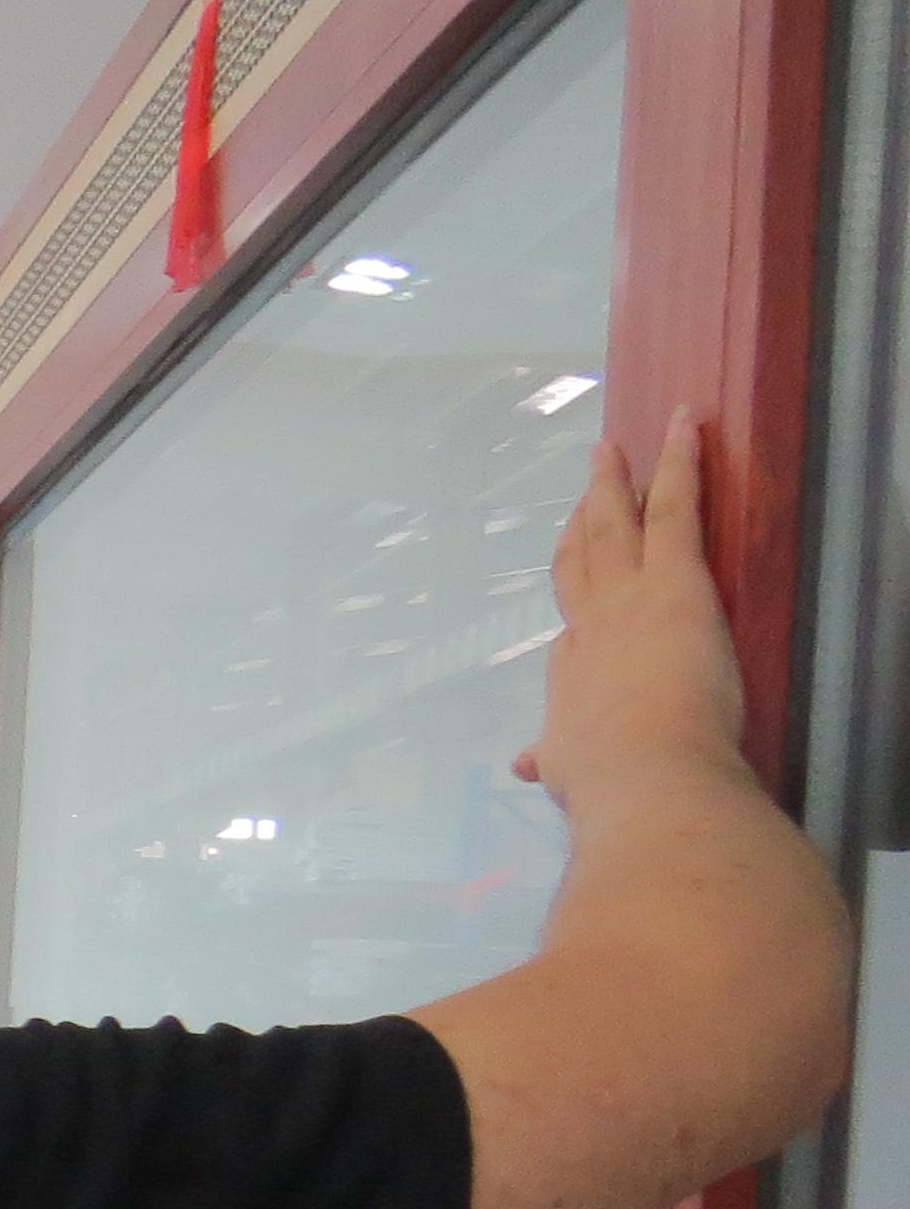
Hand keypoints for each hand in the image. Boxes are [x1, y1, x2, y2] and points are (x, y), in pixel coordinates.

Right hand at [520, 410, 745, 802]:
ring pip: (618, 525)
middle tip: (590, 479)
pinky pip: (675, 509)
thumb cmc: (609, 781)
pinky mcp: (675, 579)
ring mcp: (629, 596)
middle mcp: (592, 624)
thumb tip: (526, 764)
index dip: (578, 596)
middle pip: (584, 559)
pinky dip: (679, 464)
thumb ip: (555, 758)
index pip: (574, 625)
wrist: (640, 773)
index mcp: (572, 672)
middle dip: (585, 518)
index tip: (580, 577)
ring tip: (614, 450)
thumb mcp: (572, 770)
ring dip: (616, 483)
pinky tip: (682, 426)